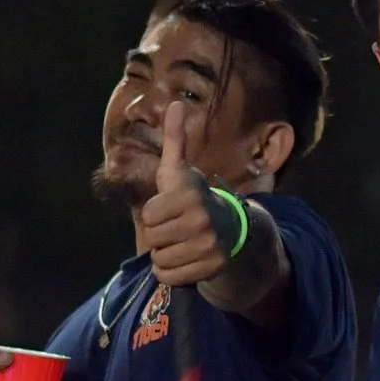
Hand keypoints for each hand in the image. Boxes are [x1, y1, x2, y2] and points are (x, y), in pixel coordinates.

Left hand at [141, 101, 233, 287]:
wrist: (231, 229)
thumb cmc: (194, 198)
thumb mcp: (180, 171)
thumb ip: (174, 140)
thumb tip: (174, 104)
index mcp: (191, 194)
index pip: (148, 215)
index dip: (155, 213)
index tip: (171, 208)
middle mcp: (202, 219)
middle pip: (153, 238)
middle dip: (160, 235)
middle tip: (177, 227)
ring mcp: (209, 246)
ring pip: (160, 259)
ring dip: (165, 254)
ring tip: (182, 243)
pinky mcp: (211, 268)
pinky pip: (169, 276)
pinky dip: (172, 272)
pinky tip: (186, 259)